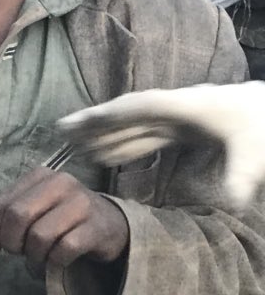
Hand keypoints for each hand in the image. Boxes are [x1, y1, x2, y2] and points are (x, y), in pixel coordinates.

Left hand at [0, 167, 128, 277]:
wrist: (111, 223)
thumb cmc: (64, 215)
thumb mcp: (36, 206)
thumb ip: (9, 213)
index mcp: (40, 175)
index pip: (4, 202)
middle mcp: (60, 183)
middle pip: (19, 215)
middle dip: (11, 241)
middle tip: (16, 252)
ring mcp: (80, 204)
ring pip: (40, 236)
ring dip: (33, 255)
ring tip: (37, 257)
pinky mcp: (95, 228)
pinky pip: (63, 250)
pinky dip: (53, 262)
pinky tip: (53, 262)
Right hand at [58, 81, 264, 207]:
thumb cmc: (264, 125)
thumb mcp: (256, 152)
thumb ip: (242, 174)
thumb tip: (231, 201)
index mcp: (188, 106)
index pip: (141, 106)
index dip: (110, 113)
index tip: (81, 120)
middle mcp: (176, 109)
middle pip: (129, 114)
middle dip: (96, 121)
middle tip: (62, 129)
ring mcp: (179, 119)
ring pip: (134, 125)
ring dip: (106, 133)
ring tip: (77, 144)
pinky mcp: (185, 129)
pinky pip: (147, 136)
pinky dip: (125, 144)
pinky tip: (109, 154)